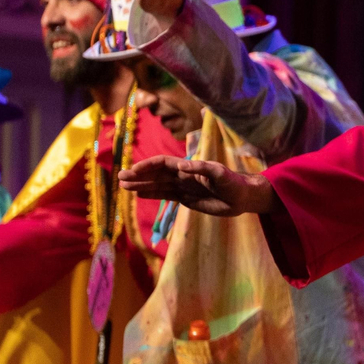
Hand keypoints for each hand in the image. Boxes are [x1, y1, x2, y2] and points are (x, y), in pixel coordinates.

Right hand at [119, 156, 276, 217]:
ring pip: (158, 185)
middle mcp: (183, 176)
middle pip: (156, 174)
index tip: (134, 171)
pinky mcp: (186, 199)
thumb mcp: (220, 174)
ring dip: (141, 185)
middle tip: (120, 178)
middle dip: (139, 176)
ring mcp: (183, 187)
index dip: (148, 166)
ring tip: (124, 187)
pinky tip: (139, 195)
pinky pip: (165, 195)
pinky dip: (152, 195)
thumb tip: (182, 166)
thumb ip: (202, 169)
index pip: (163, 164)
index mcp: (190, 167)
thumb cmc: (234, 183)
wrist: (243, 198)